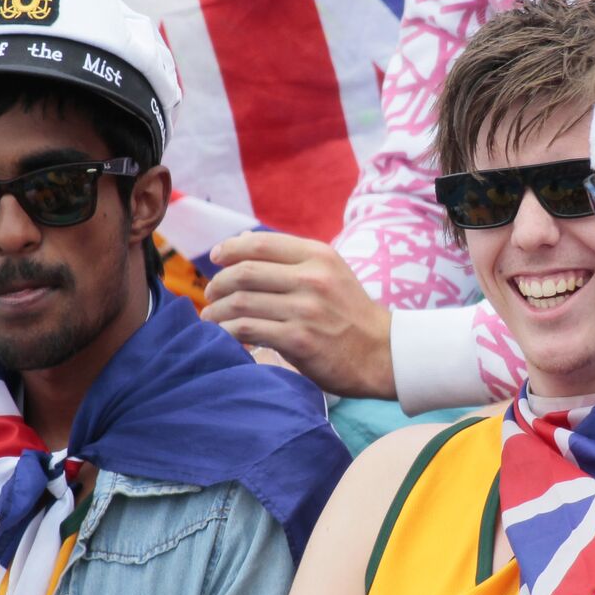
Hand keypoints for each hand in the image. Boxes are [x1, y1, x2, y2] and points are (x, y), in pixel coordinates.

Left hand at [202, 232, 394, 398]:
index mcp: (319, 256)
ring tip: (211, 318)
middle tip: (211, 293)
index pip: (260, 243)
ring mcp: (306, 309)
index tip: (215, 258)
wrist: (383, 354)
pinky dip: (227, 333)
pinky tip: (224, 336)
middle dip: (218, 283)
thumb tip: (239, 240)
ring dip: (217, 310)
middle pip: (244, 272)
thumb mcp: (331, 274)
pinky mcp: (299, 340)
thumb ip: (291, 258)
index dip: (229, 249)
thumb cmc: (351, 314)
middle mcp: (312, 278)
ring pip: (241, 302)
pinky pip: (247, 330)